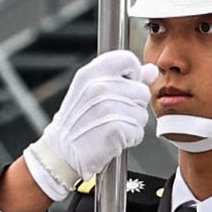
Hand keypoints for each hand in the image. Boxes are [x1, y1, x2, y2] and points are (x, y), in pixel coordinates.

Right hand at [25, 49, 155, 200]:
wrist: (61, 152)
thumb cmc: (77, 122)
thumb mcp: (93, 91)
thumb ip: (125, 78)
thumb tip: (151, 70)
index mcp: (91, 73)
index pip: (128, 59)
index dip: (133, 74)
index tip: (125, 85)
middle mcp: (98, 87)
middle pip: (142, 90)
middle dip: (133, 105)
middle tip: (111, 114)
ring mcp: (107, 107)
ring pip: (142, 113)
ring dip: (131, 124)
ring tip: (111, 126)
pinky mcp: (115, 129)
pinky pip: (138, 131)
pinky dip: (129, 139)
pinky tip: (113, 139)